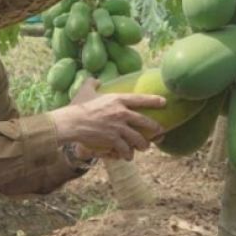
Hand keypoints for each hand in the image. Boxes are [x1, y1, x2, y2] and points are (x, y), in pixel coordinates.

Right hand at [52, 89, 166, 160]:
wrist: (71, 122)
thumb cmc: (77, 106)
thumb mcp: (86, 90)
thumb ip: (93, 83)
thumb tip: (96, 79)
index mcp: (117, 99)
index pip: (140, 99)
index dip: (153, 100)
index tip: (163, 102)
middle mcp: (121, 113)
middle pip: (144, 121)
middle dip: (154, 128)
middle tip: (159, 131)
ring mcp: (118, 127)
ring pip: (138, 138)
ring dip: (142, 145)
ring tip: (144, 147)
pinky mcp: (113, 140)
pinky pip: (125, 149)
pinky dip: (127, 154)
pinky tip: (128, 157)